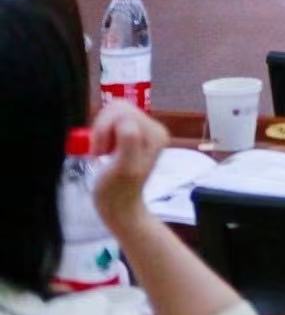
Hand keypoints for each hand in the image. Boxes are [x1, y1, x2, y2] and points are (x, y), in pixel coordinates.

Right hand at [88, 100, 169, 230]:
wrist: (118, 206)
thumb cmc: (116, 192)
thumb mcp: (123, 168)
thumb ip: (129, 142)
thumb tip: (128, 121)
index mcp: (155, 134)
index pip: (122, 111)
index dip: (103, 130)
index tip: (100, 153)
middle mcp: (153, 128)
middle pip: (117, 108)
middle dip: (101, 129)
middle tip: (99, 152)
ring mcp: (143, 130)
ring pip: (112, 112)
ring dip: (100, 132)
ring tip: (102, 152)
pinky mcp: (130, 134)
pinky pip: (109, 121)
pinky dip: (100, 135)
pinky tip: (103, 151)